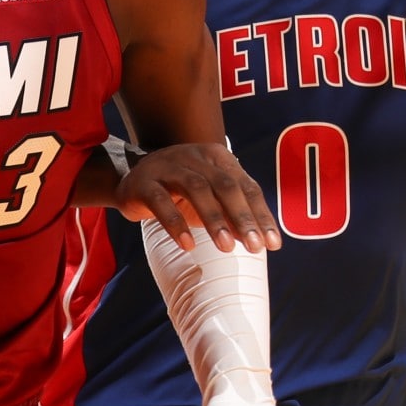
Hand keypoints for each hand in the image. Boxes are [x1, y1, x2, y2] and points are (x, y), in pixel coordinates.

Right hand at [117, 143, 282, 253]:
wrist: (132, 179)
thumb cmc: (180, 192)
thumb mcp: (210, 202)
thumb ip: (233, 217)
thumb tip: (260, 241)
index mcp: (217, 157)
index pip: (246, 186)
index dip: (261, 215)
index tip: (273, 244)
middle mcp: (194, 157)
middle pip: (225, 185)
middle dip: (243, 217)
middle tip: (256, 247)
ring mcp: (167, 167)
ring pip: (196, 189)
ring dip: (214, 219)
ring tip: (226, 248)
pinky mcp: (144, 182)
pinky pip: (161, 202)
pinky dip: (177, 224)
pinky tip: (188, 245)